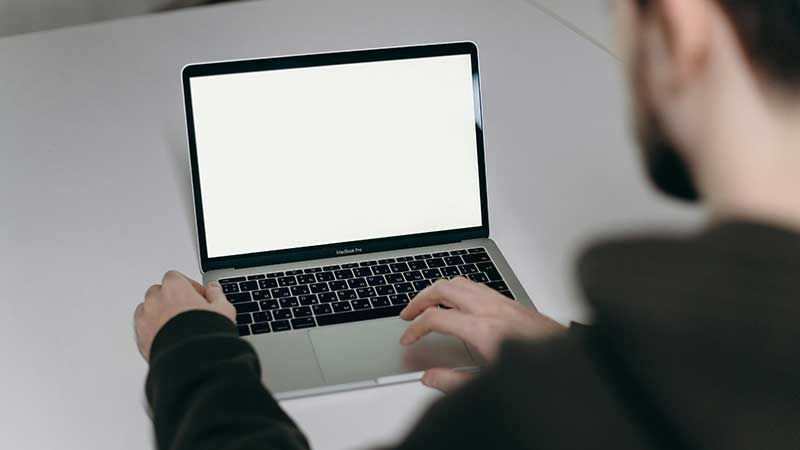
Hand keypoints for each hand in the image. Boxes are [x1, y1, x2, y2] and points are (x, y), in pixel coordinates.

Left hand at [134, 271, 234, 361]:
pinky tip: (168, 337)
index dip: (188, 286)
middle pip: (159, 291)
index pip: (175, 277)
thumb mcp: (223, 309)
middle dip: (171, 298)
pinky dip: (152, 329)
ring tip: (177, 326)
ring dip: (159, 312)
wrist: (192, 362)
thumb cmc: (205, 334)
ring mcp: (145, 319)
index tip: (198, 296)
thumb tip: (213, 289)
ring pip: (148, 308)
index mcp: (174, 287)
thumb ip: (217, 294)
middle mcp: (156, 300)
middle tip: (188, 311)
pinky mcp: (140, 338)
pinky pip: (143, 327)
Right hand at [399, 277, 564, 391]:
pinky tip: (457, 300)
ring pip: (460, 282)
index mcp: (482, 329)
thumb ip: (453, 382)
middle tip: (408, 313)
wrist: (570, 361)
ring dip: (438, 290)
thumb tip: (430, 377)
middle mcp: (491, 310)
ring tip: (426, 302)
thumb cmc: (535, 373)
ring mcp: (502, 303)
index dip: (415, 328)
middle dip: (420, 299)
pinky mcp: (511, 302)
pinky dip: (458, 289)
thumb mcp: (488, 383)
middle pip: (444, 289)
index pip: (436, 318)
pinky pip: (477, 285)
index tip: (408, 339)